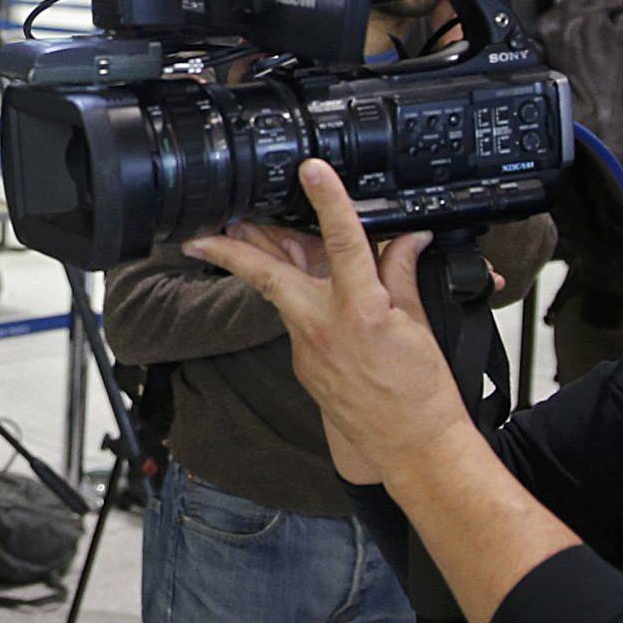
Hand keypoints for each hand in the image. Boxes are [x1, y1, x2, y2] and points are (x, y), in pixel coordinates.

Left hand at [186, 163, 473, 490]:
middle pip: (267, 275)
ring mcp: (309, 349)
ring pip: (276, 294)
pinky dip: (291, 296)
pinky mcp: (305, 365)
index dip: (328, 201)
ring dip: (258, 265)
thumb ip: (403, 274)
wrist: (413, 451)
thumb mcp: (420, 324)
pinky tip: (292, 280)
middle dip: (230, 251)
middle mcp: (325, 328)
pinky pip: (292, 319)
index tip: (313, 171)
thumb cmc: (422, 396)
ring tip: (235, 235)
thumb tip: (407, 240)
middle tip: (200, 230)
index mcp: (361, 311)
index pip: (344, 241)